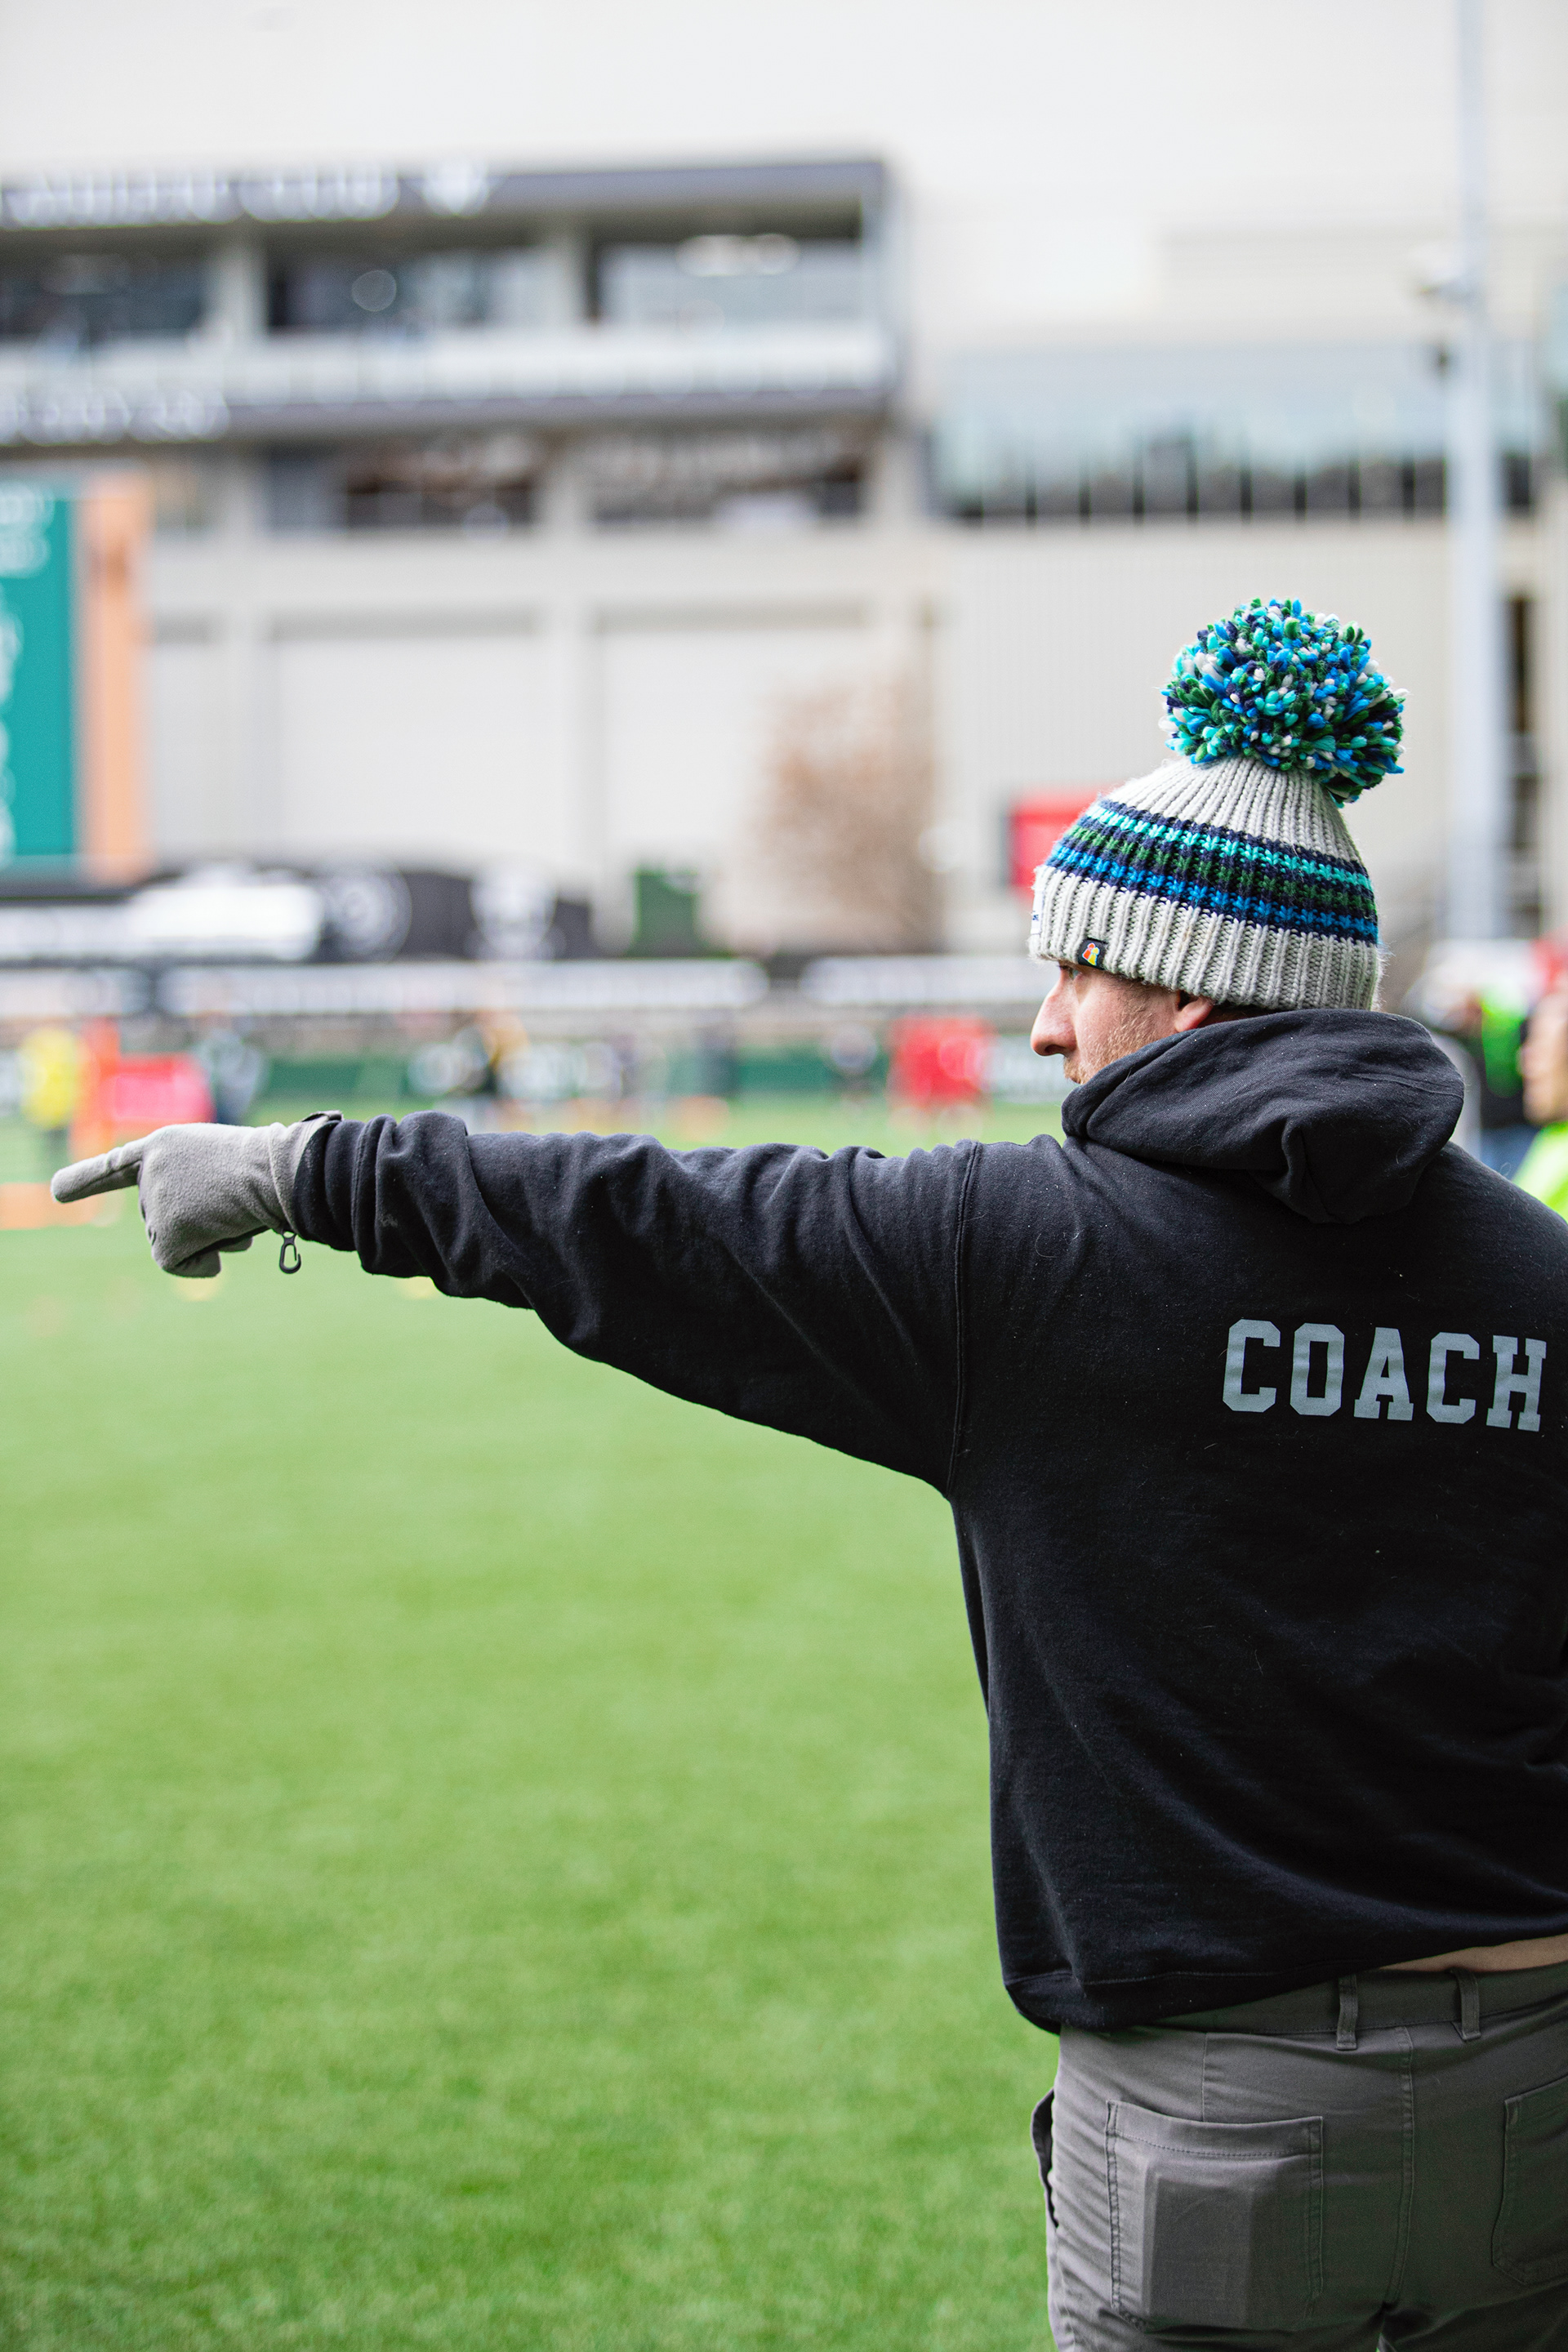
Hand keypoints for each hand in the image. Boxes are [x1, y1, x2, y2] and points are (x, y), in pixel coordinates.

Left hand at [51, 1119, 324, 1279]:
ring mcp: (153, 1201)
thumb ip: (198, 1192)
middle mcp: (148, 1171)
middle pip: (162, 1218)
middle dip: (197, 1221)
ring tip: (235, 1209)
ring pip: (172, 1241)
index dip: (84, 1180)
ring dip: (209, 1237)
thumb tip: (205, 1256)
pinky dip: (203, 1261)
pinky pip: (176, 1264)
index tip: (55, 1192)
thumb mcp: (225, 1165)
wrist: (276, 1173)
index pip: (116, 1166)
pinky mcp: (163, 1233)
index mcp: (162, 1146)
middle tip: (231, 1200)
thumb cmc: (268, 1168)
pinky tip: (226, 1234)